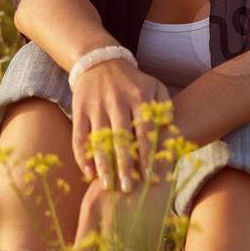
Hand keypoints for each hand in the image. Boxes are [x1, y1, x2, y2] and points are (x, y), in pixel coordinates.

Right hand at [70, 58, 171, 191]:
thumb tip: (170, 128)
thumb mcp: (155, 85)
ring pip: (99, 141)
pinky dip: (83, 157)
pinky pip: (79, 137)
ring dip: (104, 166)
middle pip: (121, 140)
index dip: (147, 157)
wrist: (100, 61)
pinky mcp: (79, 110)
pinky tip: (89, 174)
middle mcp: (116, 102)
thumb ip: (165, 105)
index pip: (144, 132)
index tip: (152, 178)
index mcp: (138, 98)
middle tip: (130, 189)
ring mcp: (96, 107)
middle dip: (125, 166)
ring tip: (109, 187)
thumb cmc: (132, 81)